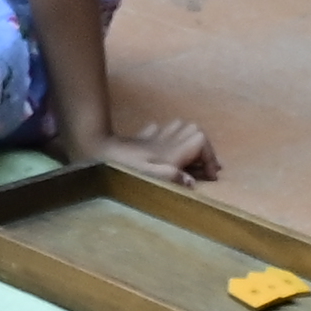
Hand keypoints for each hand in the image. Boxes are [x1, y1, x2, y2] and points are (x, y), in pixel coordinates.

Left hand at [70, 109, 218, 181]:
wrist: (99, 150)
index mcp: (173, 150)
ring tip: (189, 158)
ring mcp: (154, 137)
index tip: (211, 176)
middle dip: (203, 148)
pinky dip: (167, 138)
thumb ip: (174, 178)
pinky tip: (163, 147)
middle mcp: (168, 140)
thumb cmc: (125, 167)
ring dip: (188, 141)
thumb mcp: (152, 177)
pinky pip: (159, 131)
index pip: (202, 143)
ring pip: (180, 128)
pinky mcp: (141, 138)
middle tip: (204, 167)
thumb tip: (192, 183)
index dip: (210, 159)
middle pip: (195, 132)